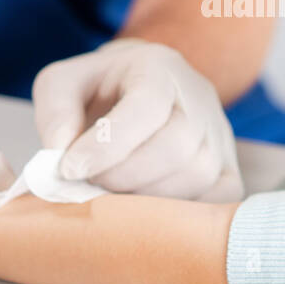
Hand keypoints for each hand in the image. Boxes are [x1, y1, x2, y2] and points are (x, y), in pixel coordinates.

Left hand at [31, 39, 242, 201]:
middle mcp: (200, 100)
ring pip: (197, 177)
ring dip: (147, 200)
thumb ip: (55, 111)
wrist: (143, 91)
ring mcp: (220, 137)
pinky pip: (217, 201)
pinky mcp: (229, 170)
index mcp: (160, 68)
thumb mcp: (64, 82)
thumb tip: (60, 152)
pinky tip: (144, 212)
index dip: (107, 144)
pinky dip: (178, 216)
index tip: (69, 170)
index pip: (146, 106)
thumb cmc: (100, 91)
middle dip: (122, 176)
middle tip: (89, 184)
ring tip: (112, 197)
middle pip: (176, 146)